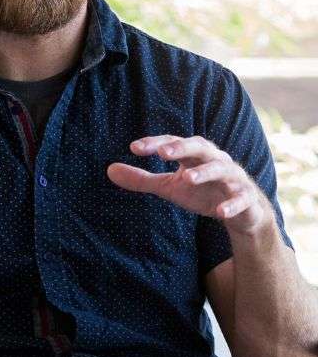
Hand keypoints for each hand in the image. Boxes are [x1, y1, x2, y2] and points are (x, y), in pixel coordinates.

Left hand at [107, 135, 273, 238]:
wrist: (242, 213)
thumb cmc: (201, 192)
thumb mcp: (169, 187)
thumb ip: (142, 179)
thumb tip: (109, 170)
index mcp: (194, 155)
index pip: (173, 143)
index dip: (155, 143)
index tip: (134, 148)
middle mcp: (215, 160)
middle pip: (199, 147)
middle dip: (182, 148)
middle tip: (163, 152)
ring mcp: (233, 178)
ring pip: (222, 169)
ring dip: (205, 172)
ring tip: (188, 178)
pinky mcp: (247, 198)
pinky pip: (242, 198)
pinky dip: (232, 204)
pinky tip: (220, 212)